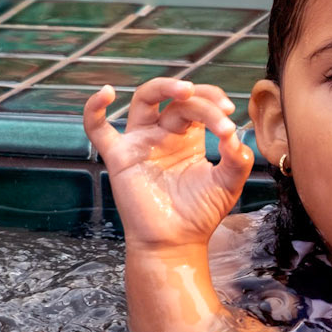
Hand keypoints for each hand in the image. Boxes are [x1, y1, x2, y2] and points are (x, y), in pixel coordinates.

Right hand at [84, 77, 252, 251]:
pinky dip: (94, 109)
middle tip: (221, 110)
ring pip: (144, 99)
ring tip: (185, 89)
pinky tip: (106, 92)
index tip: (231, 117)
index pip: (199, 106)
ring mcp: (139, 142)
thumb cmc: (199, 215)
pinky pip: (97, 129)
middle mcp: (162, 133)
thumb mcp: (228, 184)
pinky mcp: (119, 157)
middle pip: (176, 100)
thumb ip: (237, 159)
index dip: (215, 104)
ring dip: (163, 87)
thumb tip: (237, 135)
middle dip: (201, 100)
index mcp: (188, 136)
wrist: (175, 244)